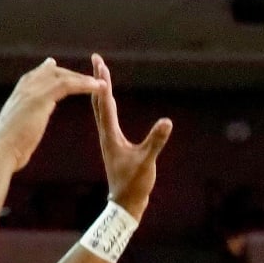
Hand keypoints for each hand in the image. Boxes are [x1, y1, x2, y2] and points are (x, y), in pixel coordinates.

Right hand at [0, 58, 105, 170]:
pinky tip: (99, 87)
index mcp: (18, 94)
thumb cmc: (8, 146)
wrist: (1, 151)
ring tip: (101, 82)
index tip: (55, 66)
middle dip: (72, 74)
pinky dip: (85, 84)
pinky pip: (67, 85)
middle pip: (52, 73)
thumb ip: (22, 118)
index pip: (36, 75)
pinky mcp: (40, 99)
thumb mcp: (15, 126)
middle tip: (91, 78)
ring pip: (63, 77)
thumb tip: (25, 121)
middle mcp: (24, 88)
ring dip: (84, 79)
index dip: (49, 71)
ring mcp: (31, 92)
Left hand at [90, 54, 172, 220]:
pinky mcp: (114, 143)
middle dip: (98, 79)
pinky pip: (106, 117)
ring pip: (100, 108)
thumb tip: (167, 121)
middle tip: (97, 60)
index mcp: (110, 134)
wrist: (124, 202)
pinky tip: (107, 101)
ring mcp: (109, 138)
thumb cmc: (135, 183)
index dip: (102, 82)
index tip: (99, 63)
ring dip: (99, 90)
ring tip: (99, 74)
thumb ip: (156, 141)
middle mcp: (106, 133)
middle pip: (98, 100)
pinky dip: (105, 103)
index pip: (104, 102)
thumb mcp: (147, 161)